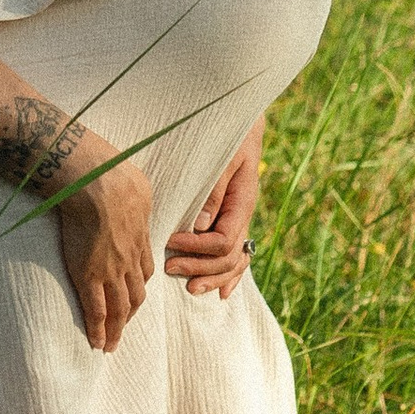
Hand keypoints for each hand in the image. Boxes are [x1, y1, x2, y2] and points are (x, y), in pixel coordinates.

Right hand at [55, 145, 157, 353]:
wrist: (97, 183)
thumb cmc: (114, 176)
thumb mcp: (138, 186)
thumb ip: (138, 196)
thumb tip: (137, 189)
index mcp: (139, 239)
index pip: (143, 272)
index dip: (138, 287)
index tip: (134, 299)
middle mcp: (129, 260)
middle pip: (135, 296)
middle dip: (131, 316)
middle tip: (123, 332)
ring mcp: (111, 271)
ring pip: (119, 308)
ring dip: (117, 329)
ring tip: (110, 345)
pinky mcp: (90, 276)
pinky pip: (97, 310)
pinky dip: (98, 329)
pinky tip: (97, 343)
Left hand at [164, 125, 260, 297]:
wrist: (242, 121)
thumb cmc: (230, 134)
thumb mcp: (223, 156)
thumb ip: (213, 189)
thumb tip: (200, 225)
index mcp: (242, 202)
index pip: (223, 240)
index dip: (197, 248)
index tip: (171, 241)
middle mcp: (243, 216)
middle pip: (229, 257)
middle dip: (201, 267)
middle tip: (171, 267)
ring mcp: (240, 220)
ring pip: (235, 261)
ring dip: (213, 276)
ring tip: (190, 288)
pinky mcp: (232, 219)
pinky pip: (237, 254)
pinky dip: (230, 275)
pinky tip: (222, 292)